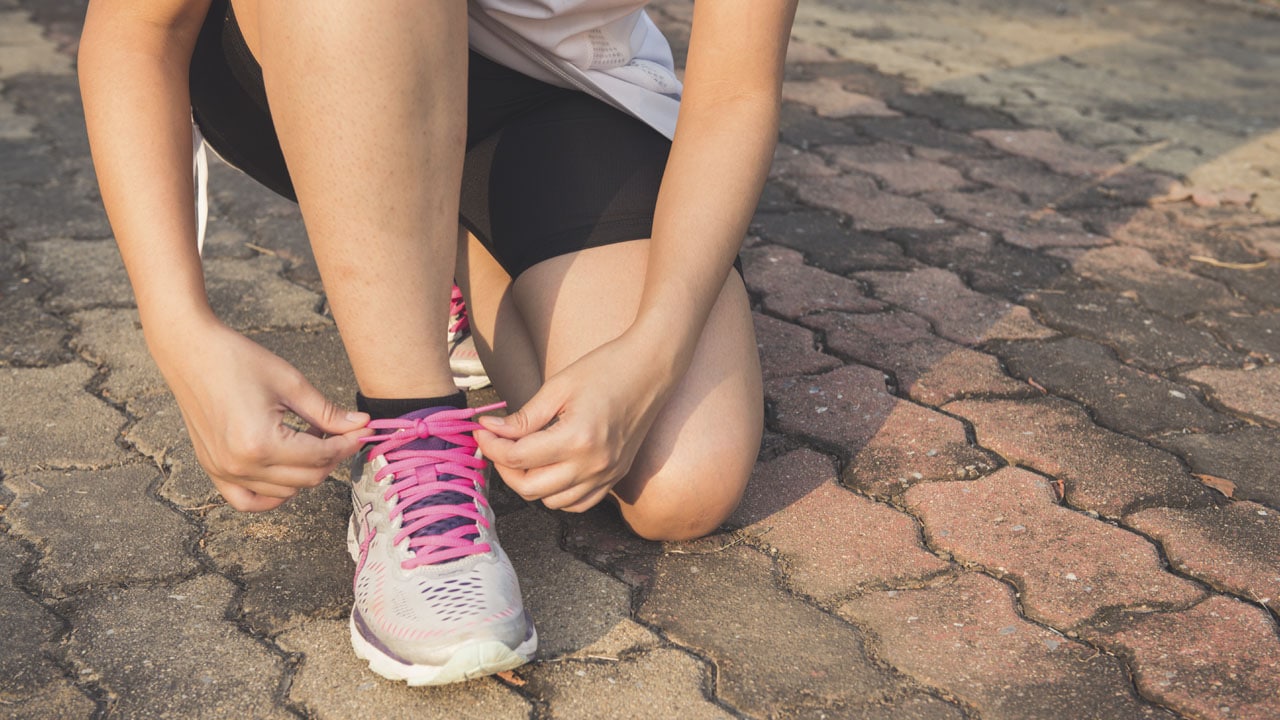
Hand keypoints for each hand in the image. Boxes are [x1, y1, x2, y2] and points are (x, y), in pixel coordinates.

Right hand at [149, 317, 370, 511]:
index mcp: (261, 443)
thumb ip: (328, 412)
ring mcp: (223, 472)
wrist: (190, 352)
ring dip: (306, 471)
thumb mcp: (291, 384)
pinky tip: (286, 472)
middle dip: (332, 457)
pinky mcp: (213, 470)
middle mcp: (240, 465)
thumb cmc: (237, 360)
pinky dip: (272, 494)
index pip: (321, 456)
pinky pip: (248, 501)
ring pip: (285, 491)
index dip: (348, 444)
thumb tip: (361, 425)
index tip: (363, 431)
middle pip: (307, 478)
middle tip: (340, 431)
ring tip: (307, 438)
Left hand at [475, 332, 675, 512]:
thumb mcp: (558, 387)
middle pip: (530, 488)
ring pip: (552, 502)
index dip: (491, 445)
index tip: (482, 430)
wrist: (651, 369)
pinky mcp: (615, 477)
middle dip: (504, 468)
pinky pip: (578, 504)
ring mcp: (607, 475)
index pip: (518, 458)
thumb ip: (524, 417)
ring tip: (523, 455)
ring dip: (530, 483)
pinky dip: (557, 494)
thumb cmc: (605, 369)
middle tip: (497, 444)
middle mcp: (593, 465)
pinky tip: (549, 470)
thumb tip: (491, 430)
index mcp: (577, 439)